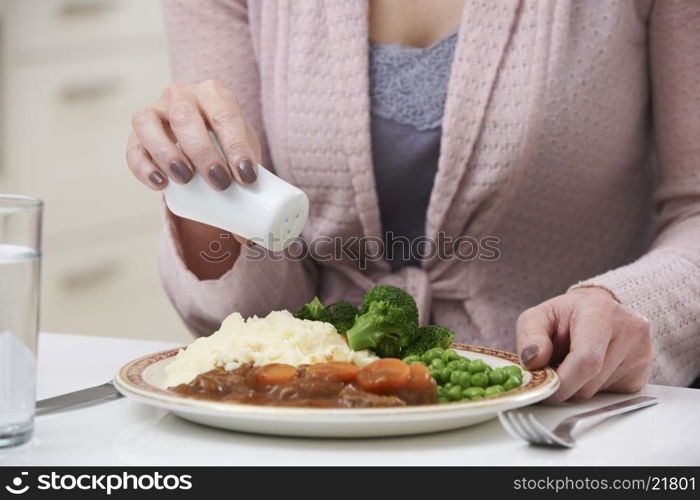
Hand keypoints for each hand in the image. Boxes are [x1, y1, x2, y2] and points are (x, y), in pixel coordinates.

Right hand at [126, 79, 261, 191]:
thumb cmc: (227, 148)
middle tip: (220, 183)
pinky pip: (133, 146)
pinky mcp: (136, 134)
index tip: (247, 177)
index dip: (236, 145)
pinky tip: (160, 184)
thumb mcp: (244, 153)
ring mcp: (155, 111)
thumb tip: (256, 228)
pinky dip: (143, 166)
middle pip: (186, 117)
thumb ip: (255, 182)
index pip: (225, 115)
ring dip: (168, 152)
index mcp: (215, 94)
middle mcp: (181, 95)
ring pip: (150, 123)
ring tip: (185, 180)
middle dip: (203, 151)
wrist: (200, 147)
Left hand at [515, 287, 652, 401]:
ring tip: (572, 364)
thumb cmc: (567, 315)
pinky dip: (593, 389)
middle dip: (565, 386)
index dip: (562, 382)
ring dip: (578, 387)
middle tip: (553, 373)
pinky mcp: (644, 373)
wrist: (597, 312)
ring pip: (599, 393)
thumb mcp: (539, 317)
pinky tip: (590, 370)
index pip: (586, 360)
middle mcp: (630, 330)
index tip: (546, 388)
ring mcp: (642, 353)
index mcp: (601, 311)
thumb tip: (533, 362)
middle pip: (590, 381)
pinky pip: (612, 396)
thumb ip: (530, 337)